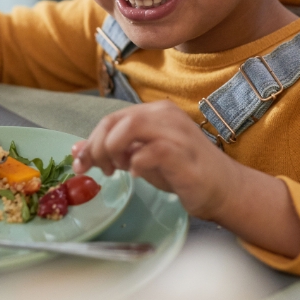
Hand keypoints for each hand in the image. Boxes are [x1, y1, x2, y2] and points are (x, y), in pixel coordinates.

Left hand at [73, 100, 299, 256]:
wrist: (221, 188)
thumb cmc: (181, 171)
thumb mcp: (141, 158)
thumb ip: (114, 151)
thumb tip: (78, 149)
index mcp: (155, 112)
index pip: (111, 119)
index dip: (90, 141)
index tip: (80, 165)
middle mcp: (164, 114)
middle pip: (115, 121)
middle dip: (97, 147)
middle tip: (99, 171)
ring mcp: (175, 131)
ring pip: (129, 127)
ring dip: (112, 151)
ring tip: (117, 170)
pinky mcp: (182, 152)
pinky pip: (149, 151)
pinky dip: (136, 164)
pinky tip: (137, 175)